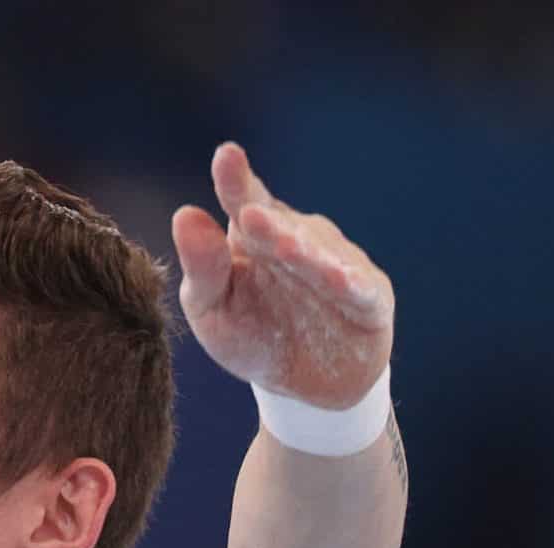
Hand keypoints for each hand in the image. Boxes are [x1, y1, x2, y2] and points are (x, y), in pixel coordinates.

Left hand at [171, 143, 393, 409]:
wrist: (303, 385)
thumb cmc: (251, 336)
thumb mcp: (212, 310)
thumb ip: (201, 267)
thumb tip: (185, 214)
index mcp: (255, 238)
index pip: (244, 201)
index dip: (236, 180)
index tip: (225, 156)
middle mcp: (299, 240)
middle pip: (282, 227)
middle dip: (268, 222)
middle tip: (248, 215)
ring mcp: (337, 265)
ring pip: (321, 255)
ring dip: (305, 253)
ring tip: (285, 248)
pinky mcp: (369, 297)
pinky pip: (359, 289)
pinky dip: (350, 284)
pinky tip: (339, 279)